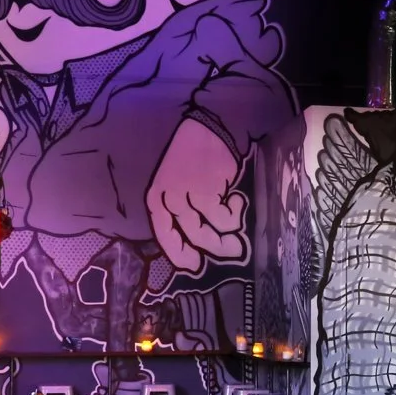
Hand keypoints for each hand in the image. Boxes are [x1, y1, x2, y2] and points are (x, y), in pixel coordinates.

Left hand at [148, 121, 247, 272]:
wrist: (206, 127)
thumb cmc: (191, 160)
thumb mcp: (177, 186)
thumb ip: (183, 212)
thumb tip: (200, 246)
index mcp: (156, 200)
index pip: (165, 236)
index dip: (180, 255)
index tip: (196, 266)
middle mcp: (168, 200)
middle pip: (191, 237)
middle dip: (214, 249)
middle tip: (233, 253)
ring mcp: (188, 195)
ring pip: (209, 231)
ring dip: (228, 235)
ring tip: (239, 231)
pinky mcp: (209, 190)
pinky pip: (224, 217)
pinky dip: (235, 214)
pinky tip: (238, 201)